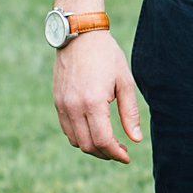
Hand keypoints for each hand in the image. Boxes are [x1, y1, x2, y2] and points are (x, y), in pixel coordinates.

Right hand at [53, 32, 142, 162]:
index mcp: (93, 102)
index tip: (127, 157)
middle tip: (120, 152)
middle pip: (88, 146)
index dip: (116, 153)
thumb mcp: (125, 82)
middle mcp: (73, 107)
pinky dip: (80, 137)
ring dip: (92, 147)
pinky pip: (67, 129)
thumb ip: (130, 113)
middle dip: (106, 154)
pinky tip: (94, 131)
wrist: (79, 35)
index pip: (103, 141)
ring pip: (76, 141)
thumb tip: (136, 140)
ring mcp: (62, 105)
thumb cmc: (107, 56)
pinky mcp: (57, 102)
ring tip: (109, 143)